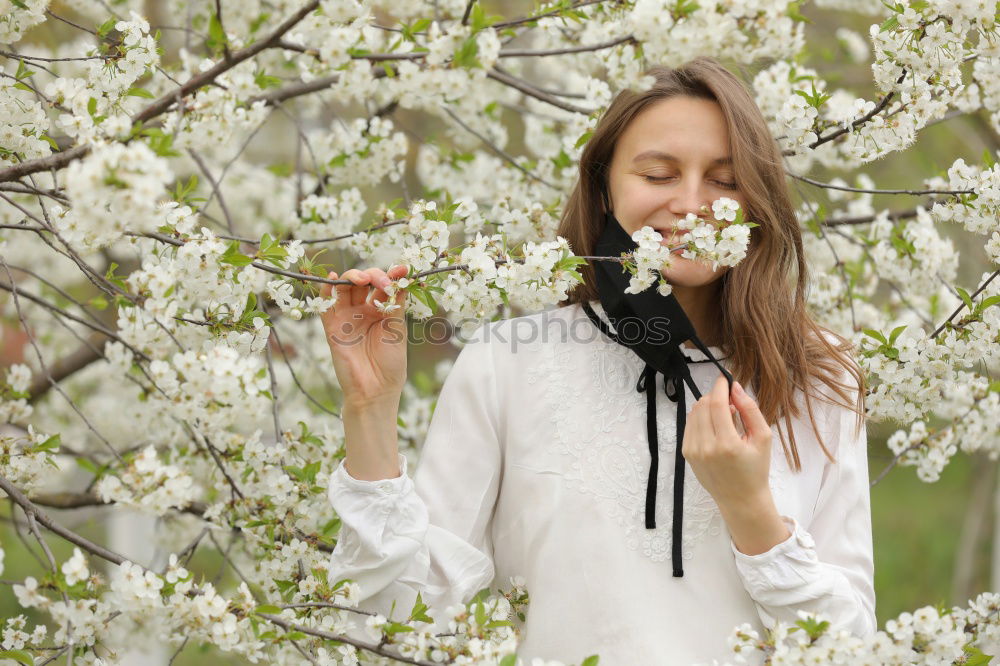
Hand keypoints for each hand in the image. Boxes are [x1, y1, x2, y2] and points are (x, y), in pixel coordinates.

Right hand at [319, 265, 408, 407]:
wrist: (375, 391)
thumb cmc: (390, 364)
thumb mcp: (397, 329)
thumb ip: (395, 303)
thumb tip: (403, 278)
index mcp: (382, 312)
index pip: (383, 286)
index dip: (391, 276)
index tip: (403, 270)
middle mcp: (363, 312)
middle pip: (363, 283)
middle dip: (373, 276)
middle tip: (383, 282)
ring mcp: (346, 318)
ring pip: (345, 288)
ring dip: (353, 277)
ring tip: (364, 279)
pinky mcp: (332, 327)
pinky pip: (325, 305)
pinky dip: (327, 289)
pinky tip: (334, 279)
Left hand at [682, 375, 789, 553]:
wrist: (740, 499)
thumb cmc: (755, 469)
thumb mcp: (762, 438)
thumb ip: (750, 410)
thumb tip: (735, 387)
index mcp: (727, 444)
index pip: (717, 404)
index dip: (720, 386)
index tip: (725, 378)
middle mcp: (706, 447)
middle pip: (703, 405)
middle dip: (716, 396)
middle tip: (730, 401)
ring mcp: (693, 451)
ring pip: (694, 413)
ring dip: (707, 406)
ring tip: (724, 414)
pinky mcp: (687, 453)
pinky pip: (690, 424)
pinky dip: (700, 418)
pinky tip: (714, 425)